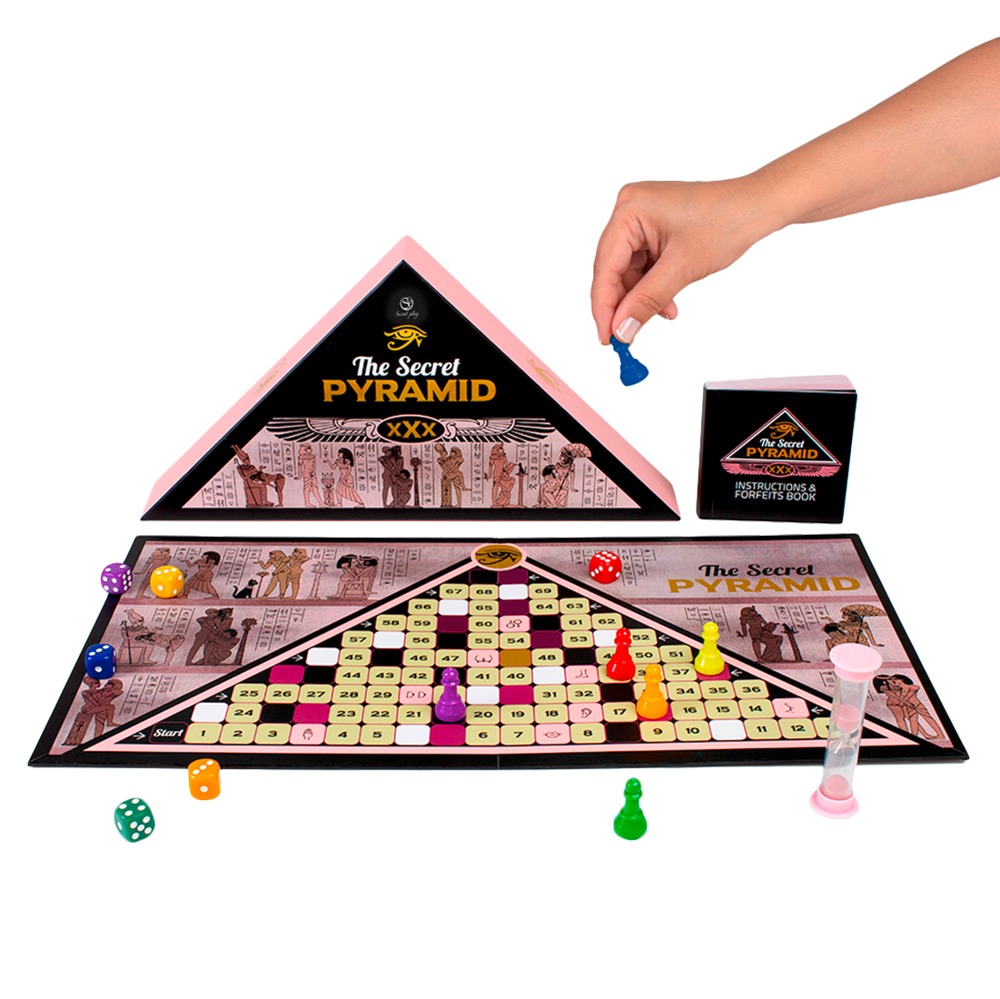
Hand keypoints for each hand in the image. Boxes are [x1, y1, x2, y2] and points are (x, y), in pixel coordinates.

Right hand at [591, 176, 776, 343]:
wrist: (757, 207)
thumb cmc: (726, 222)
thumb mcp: (682, 268)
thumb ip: (646, 301)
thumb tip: (621, 330)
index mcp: (630, 209)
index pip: (605, 267)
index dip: (604, 307)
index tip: (607, 338)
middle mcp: (629, 209)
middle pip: (612, 269)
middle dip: (622, 304)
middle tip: (625, 336)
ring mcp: (640, 218)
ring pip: (627, 271)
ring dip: (641, 297)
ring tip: (664, 313)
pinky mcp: (652, 228)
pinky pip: (641, 265)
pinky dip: (651, 286)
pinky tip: (667, 302)